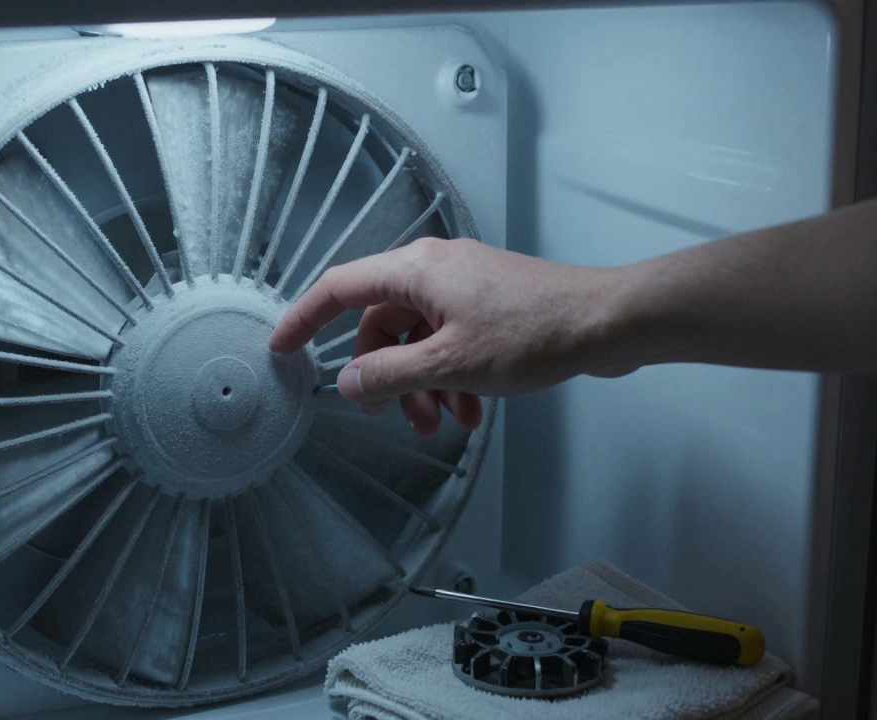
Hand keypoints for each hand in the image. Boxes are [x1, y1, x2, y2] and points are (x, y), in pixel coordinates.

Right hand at [268, 237, 627, 434]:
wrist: (608, 322)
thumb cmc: (531, 334)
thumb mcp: (448, 364)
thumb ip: (388, 375)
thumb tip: (348, 384)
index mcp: (416, 270)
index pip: (339, 288)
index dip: (304, 319)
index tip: (281, 348)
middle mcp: (435, 269)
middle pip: (382, 323)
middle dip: (384, 375)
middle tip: (391, 417)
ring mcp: (464, 285)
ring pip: (418, 338)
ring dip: (422, 385)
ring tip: (443, 424)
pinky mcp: (490, 304)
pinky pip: (450, 340)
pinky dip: (452, 377)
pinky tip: (472, 412)